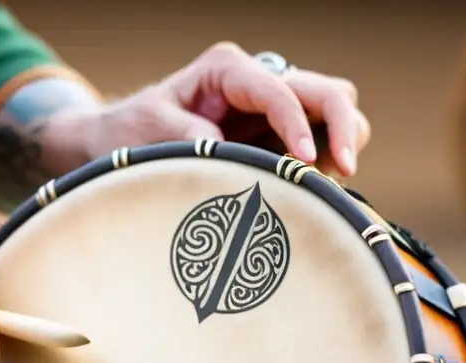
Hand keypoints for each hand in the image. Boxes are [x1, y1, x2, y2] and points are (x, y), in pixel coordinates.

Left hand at [75, 42, 369, 176]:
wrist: (120, 143)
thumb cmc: (131, 131)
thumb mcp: (150, 128)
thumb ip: (188, 134)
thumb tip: (229, 153)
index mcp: (228, 70)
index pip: (281, 92)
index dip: (298, 125)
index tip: (305, 163)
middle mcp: (259, 82)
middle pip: (330, 92)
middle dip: (345, 127)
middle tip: (345, 170)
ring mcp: (274, 110)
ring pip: (336, 113)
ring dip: (340, 145)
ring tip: (322, 185)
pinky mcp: (278, 138)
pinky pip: (322, 143)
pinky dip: (328, 165)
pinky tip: (311, 190)